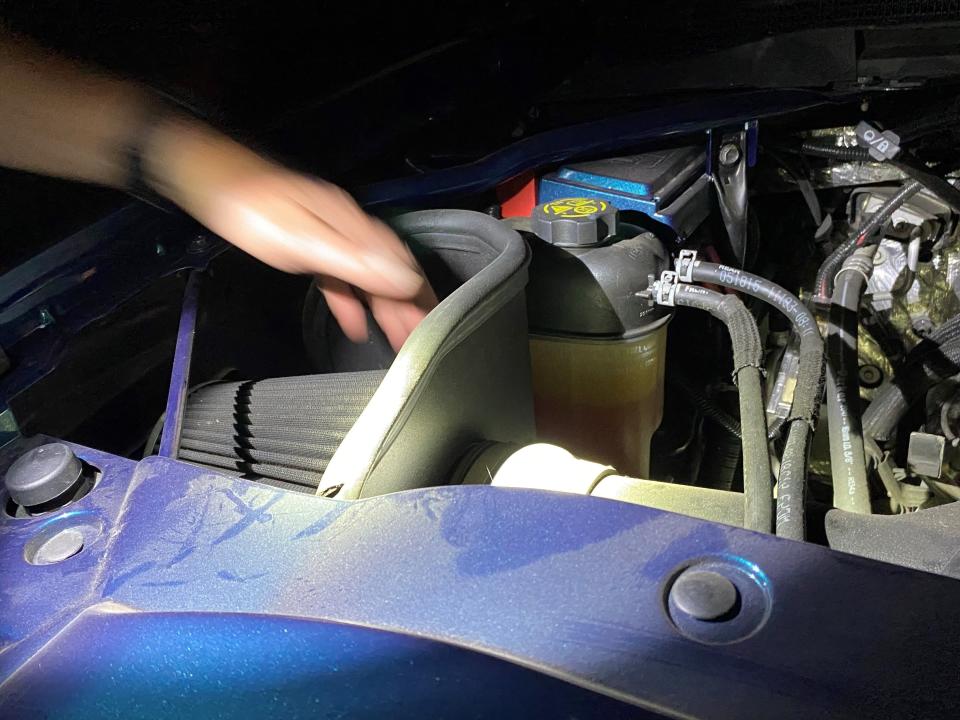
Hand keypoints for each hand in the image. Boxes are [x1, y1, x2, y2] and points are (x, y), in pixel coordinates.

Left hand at [145, 116, 436, 350]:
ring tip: (396, 340)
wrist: (208, 177)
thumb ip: (353, 261)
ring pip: (367, 276)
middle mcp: (348, 227)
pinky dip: (350, 300)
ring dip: (383, 308)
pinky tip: (353, 323)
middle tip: (420, 341)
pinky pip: (340, 276)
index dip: (417, 297)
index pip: (400, 266)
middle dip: (407, 306)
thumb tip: (405, 278)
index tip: (432, 327)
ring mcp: (329, 234)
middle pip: (388, 271)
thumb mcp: (302, 240)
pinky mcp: (308, 241)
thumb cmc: (251, 210)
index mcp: (352, 226)